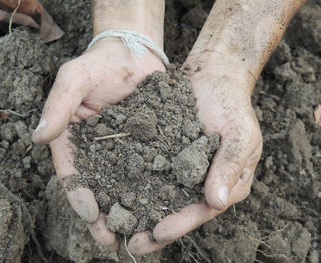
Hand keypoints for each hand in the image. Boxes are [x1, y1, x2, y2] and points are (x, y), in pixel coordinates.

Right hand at [32, 38, 164, 248]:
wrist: (134, 54)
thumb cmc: (100, 63)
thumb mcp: (75, 78)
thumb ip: (58, 105)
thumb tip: (37, 136)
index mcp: (74, 139)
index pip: (73, 172)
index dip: (80, 195)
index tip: (91, 215)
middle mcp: (98, 151)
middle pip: (98, 188)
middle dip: (104, 216)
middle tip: (111, 242)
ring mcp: (124, 151)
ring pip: (124, 186)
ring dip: (129, 212)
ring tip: (137, 236)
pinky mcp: (148, 147)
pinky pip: (151, 171)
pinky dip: (153, 191)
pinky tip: (161, 209)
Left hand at [127, 52, 261, 254]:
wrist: (212, 76)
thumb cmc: (232, 105)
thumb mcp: (240, 134)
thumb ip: (229, 166)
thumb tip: (216, 202)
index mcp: (225, 182)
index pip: (202, 210)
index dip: (181, 223)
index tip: (157, 233)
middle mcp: (200, 180)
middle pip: (177, 210)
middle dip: (154, 227)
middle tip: (130, 243)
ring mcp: (180, 167)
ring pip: (159, 194)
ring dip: (139, 210)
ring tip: (115, 225)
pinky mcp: (163, 152)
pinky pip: (148, 169)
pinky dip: (132, 181)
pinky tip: (112, 190)